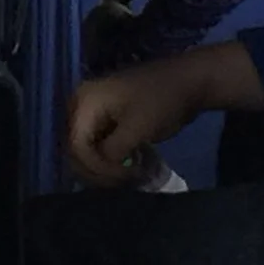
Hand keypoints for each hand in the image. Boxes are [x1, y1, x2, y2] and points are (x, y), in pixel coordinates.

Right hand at [65, 58, 211, 188]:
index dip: (96, 168)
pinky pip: (98, 144)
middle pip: (76, 148)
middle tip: (123, 182)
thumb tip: (101, 170)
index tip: (124, 178)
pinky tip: (125, 169)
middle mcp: (82, 103)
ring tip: (125, 178)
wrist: (187, 81)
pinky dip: (109, 159)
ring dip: (102, 167)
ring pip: (86, 149)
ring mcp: (93, 110)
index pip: (76, 145)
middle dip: (97, 170)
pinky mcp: (106, 118)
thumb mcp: (137, 129)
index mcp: (85, 101)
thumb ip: (112, 151)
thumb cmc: (161, 101)